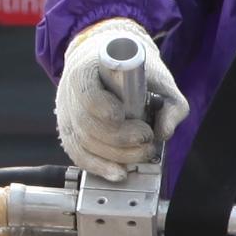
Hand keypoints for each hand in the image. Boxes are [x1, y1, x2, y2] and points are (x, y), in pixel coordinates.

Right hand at [57, 23, 188, 175]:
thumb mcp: (159, 79)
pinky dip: (99, 166)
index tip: (120, 116)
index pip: (86, 91)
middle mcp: (70, 91)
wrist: (111, 62)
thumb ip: (169, 104)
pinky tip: (118, 173)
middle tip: (146, 139)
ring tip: (142, 154)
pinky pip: (78, 154)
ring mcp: (66, 112)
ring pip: (82, 142)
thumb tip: (164, 133)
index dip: (101, 107)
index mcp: (88, 68)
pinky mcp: (69, 130)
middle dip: (119, 139)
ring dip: (114, 155)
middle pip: (86, 123)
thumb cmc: (136, 72)